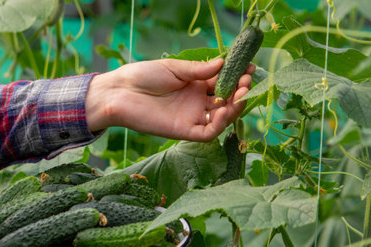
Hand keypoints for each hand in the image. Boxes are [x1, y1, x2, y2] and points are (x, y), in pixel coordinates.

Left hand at [85, 58, 253, 141]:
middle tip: (247, 81)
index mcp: (196, 85)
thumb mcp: (175, 69)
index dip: (237, 76)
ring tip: (241, 93)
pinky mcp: (184, 131)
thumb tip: (224, 63)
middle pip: (226, 101)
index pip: (223, 82)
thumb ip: (200, 70)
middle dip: (240, 91)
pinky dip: (220, 124)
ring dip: (235, 107)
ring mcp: (192, 117)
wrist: (120, 92)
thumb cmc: (144, 76)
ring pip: (221, 118)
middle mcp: (197, 102)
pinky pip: (208, 132)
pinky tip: (225, 110)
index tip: (250, 67)